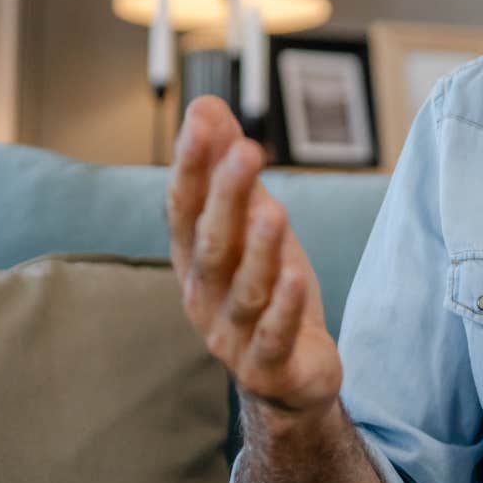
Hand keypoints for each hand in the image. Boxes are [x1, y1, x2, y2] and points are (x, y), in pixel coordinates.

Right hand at [168, 96, 340, 418]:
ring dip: (259, 250)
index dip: (192, 166)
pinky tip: (297, 277)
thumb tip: (205, 105)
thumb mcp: (251, 224)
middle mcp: (205, 295)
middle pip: (212, 244)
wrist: (289, 377)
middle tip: (246, 150)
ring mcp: (234, 335)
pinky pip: (275, 336)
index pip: (185, 207)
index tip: (202, 121)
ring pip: (245, 289)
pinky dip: (284, 308)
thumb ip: (228, 170)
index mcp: (195, 257)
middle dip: (225, 197)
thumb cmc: (266, 289)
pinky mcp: (269, 366)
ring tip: (273, 210)